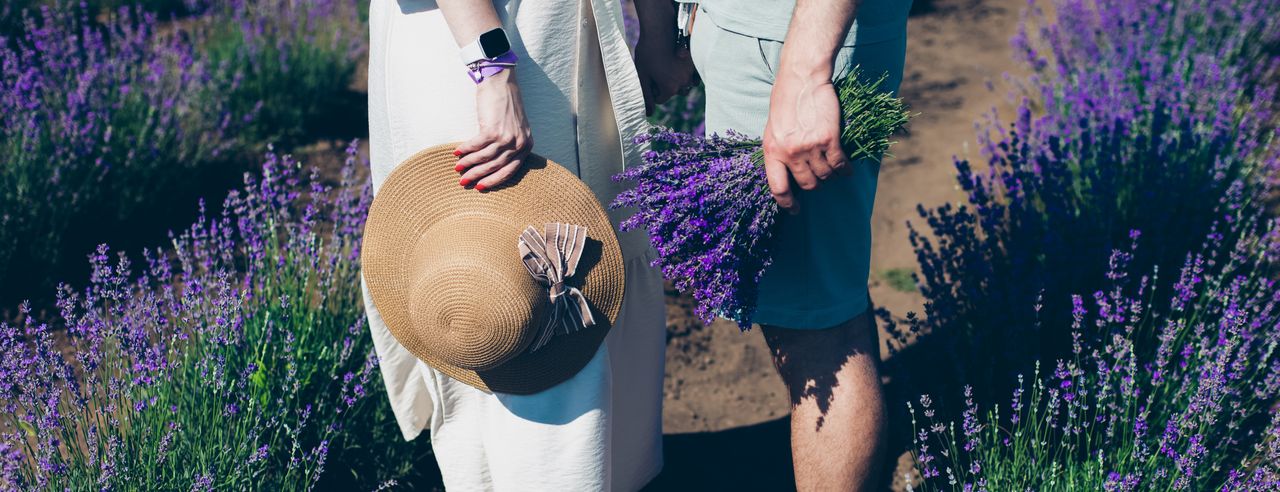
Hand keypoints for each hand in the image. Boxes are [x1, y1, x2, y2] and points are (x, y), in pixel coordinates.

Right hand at [455, 69, 532, 190]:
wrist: (501, 82)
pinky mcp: (492, 129)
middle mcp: (519, 143)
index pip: (510, 171)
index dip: (494, 180)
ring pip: (484, 158)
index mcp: (526, 145)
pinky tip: (457, 153)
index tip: (481, 187)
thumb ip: (510, 145)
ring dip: (469, 164)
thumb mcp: (516, 128)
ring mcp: (506, 137)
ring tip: (458, 169)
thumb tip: (492, 165)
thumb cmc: (506, 104)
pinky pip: (475, 146)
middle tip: (464, 182)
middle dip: (477, 176)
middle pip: (495, 167)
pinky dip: (465, 150)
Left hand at [633, 0, 697, 114]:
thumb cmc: (648, 52)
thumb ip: (646, 96)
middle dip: (665, 86)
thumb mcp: (643, 76)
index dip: (652, 89)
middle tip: (657, 71)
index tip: (649, 76)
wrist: (660, 29)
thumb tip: (648, 114)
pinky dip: (685, 73)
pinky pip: (692, 76)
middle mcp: (683, 83)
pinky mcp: (695, 63)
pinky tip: (677, 64)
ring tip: (667, 68)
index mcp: (669, 89)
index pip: (660, 99)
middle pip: (673, 93)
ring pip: (684, 84)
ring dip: (676, 80)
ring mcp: (691, 73)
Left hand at [761, 72, 846, 210]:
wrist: (802, 78)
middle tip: (818, 178)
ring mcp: (810, 147)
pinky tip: (847, 170)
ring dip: (830, 176)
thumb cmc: (785, 100)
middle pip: (807, 184)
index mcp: (772, 151)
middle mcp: (790, 153)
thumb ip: (778, 150)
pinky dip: (845, 170)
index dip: (787, 203)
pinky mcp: (829, 140)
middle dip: (814, 185)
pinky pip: (840, 164)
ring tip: (832, 170)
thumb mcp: (772, 128)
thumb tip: (786, 171)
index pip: (778, 188)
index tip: (794, 210)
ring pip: (824, 176)